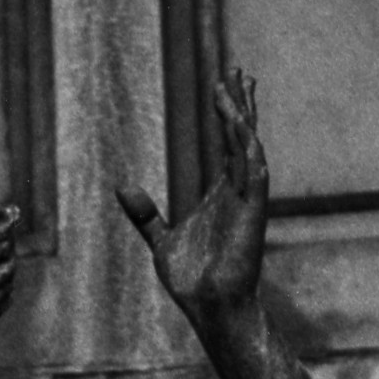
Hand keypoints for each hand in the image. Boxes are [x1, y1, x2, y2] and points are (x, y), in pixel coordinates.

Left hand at [118, 66, 267, 321]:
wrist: (208, 308)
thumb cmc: (191, 281)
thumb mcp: (160, 241)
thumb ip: (144, 214)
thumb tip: (124, 187)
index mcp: (221, 194)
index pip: (227, 143)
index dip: (228, 113)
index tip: (226, 83)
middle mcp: (237, 191)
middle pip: (242, 137)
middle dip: (242, 104)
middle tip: (241, 70)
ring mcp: (247, 200)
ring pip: (248, 147)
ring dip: (243, 116)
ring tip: (236, 85)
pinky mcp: (254, 213)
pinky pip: (254, 171)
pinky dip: (247, 147)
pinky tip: (241, 124)